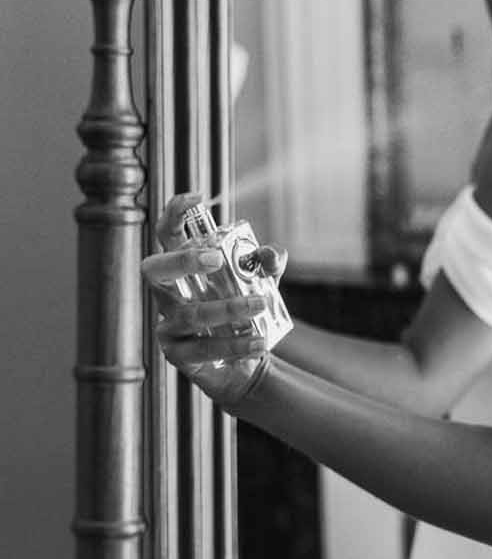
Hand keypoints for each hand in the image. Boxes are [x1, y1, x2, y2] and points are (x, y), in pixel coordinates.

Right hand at [141, 194, 288, 408]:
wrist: (249, 360)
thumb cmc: (246, 311)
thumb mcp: (262, 283)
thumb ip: (268, 264)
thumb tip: (270, 254)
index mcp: (183, 268)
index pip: (166, 234)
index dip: (174, 213)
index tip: (197, 197)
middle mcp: (168, 294)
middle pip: (154, 269)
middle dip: (182, 260)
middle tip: (216, 258)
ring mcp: (169, 324)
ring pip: (188, 313)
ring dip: (227, 307)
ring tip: (260, 304)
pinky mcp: (179, 354)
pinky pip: (204, 348)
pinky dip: (235, 344)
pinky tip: (260, 341)